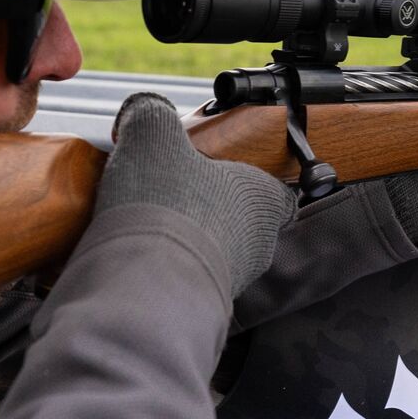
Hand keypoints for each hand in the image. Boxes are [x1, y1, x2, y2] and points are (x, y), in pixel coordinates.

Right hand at [96, 94, 296, 293]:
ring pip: (216, 252)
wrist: (148, 287)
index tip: (229, 172)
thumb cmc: (168, 206)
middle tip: (174, 193)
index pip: (280, 190)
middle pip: (241, 220)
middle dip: (209, 208)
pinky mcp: (200, 306)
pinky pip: (187, 280)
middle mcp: (257, 244)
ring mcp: (232, 280)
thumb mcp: (155, 135)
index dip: (256, 178)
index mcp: (262, 199)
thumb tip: (145, 112)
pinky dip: (167, 268)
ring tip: (148, 225)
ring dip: (187, 239)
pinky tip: (138, 256)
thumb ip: (153, 114)